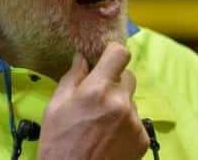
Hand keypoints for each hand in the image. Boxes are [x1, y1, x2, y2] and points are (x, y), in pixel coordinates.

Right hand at [38, 42, 149, 159]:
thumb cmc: (59, 145)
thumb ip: (72, 78)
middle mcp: (121, 102)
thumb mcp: (55, 107)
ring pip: (131, 99)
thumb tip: (82, 58)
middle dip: (114, 80)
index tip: (105, 58)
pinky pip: (136, 120)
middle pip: (128, 75)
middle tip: (98, 96)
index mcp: (98, 90)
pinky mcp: (142, 139)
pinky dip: (125, 124)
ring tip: (100, 123)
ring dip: (119, 104)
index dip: (113, 52)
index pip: (120, 54)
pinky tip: (109, 137)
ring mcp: (134, 122)